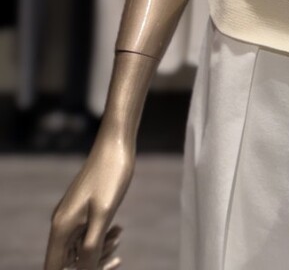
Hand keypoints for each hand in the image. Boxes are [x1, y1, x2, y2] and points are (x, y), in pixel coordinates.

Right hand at [44, 126, 134, 269]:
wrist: (116, 145)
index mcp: (60, 228)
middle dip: (93, 263)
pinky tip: (118, 229)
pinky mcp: (82, 209)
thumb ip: (91, 248)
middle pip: (68, 262)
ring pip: (79, 248)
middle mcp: (60, 224)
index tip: (99, 265)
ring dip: (100, 250)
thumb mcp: (103, 216)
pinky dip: (102, 237)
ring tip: (119, 235)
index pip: (55, 269)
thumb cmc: (111, 176)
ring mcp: (71, 216)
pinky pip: (86, 234)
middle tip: (117, 255)